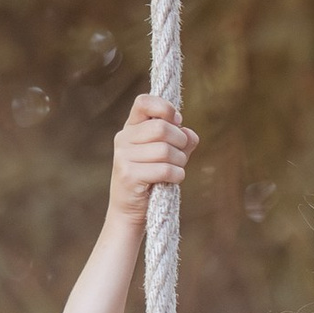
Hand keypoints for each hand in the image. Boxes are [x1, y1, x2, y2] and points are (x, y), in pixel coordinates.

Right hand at [109, 94, 197, 227]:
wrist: (131, 210)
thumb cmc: (153, 177)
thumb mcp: (169, 154)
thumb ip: (182, 140)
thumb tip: (190, 133)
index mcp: (131, 127)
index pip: (144, 102)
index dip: (165, 107)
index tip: (176, 120)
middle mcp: (123, 139)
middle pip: (162, 128)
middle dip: (180, 141)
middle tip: (180, 154)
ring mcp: (123, 156)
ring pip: (165, 150)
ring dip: (180, 162)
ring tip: (174, 170)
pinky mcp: (129, 175)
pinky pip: (165, 169)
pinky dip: (176, 175)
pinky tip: (171, 180)